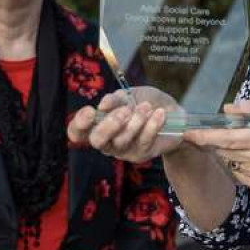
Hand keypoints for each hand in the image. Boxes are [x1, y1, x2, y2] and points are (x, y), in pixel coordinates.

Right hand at [68, 86, 183, 162]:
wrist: (172, 114)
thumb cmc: (145, 102)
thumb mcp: (130, 95)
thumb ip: (116, 99)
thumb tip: (103, 105)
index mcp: (98, 125)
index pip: (77, 131)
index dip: (79, 124)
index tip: (90, 111)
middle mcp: (107, 141)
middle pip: (97, 140)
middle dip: (109, 125)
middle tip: (125, 111)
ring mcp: (123, 150)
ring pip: (122, 140)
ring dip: (136, 121)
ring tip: (147, 107)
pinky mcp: (141, 155)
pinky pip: (143, 141)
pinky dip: (152, 125)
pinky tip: (160, 114)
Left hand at [183, 100, 249, 190]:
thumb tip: (227, 109)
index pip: (228, 138)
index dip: (206, 136)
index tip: (188, 133)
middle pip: (223, 150)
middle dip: (211, 141)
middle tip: (208, 131)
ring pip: (227, 160)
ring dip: (225, 150)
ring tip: (241, 142)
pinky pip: (234, 170)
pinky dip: (235, 161)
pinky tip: (249, 156)